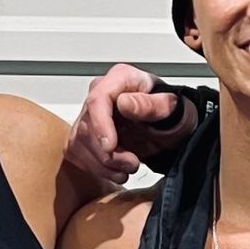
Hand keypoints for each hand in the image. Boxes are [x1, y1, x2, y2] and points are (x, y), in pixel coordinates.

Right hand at [64, 63, 192, 185]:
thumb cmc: (166, 112)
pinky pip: (79, 153)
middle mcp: (100, 93)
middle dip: (108, 153)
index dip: (101, 124)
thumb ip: (150, 105)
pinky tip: (117, 170)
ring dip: (104, 164)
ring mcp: (88, 114)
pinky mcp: (82, 134)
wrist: (165, 126)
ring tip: (128, 168)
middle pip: (87, 126)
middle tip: (132, 164)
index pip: (98, 99)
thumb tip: (125, 103)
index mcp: (120, 78)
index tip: (110, 147)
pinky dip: (98, 169)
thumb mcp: (170, 107)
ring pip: (80, 143)